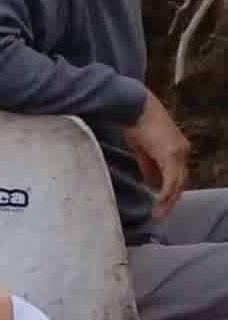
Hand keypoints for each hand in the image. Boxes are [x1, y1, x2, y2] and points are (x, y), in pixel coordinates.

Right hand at [123, 91, 189, 217]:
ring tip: (159, 213)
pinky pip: (171, 179)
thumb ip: (148, 166)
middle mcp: (182, 151)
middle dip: (171, 199)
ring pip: (178, 182)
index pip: (177, 175)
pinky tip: (160, 202)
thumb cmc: (136, 122)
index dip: (170, 191)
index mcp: (177, 149)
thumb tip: (151, 182)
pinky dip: (166, 192)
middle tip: (161, 214)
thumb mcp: (142, 149)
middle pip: (180, 181)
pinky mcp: (171, 154)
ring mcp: (179, 152)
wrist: (135, 105)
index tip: (161, 204)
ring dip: (169, 199)